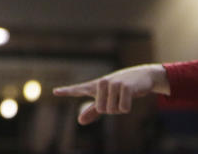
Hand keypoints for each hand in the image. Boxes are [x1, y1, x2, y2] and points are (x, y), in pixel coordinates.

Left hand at [53, 64, 167, 124]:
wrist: (142, 76)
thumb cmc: (121, 89)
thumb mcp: (106, 99)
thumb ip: (92, 111)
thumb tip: (79, 121)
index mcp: (95, 86)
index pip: (78, 89)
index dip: (66, 91)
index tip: (55, 92)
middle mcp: (100, 83)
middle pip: (102, 110)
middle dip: (112, 110)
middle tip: (118, 98)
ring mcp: (112, 84)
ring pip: (112, 110)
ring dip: (120, 108)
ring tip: (124, 96)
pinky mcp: (124, 87)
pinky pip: (123, 108)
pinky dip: (128, 107)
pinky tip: (132, 96)